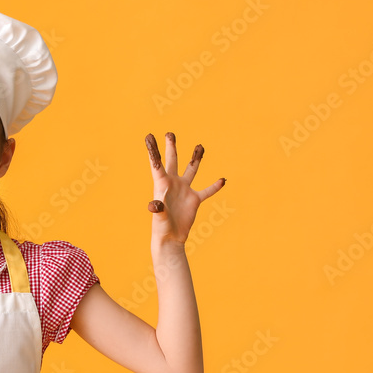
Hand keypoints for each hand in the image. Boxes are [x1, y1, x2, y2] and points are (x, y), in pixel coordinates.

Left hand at [144, 132, 225, 246]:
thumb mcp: (159, 218)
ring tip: (199, 146)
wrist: (171, 239)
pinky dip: (215, 186)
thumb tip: (154, 205)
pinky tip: (223, 180)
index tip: (149, 137)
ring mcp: (184, 190)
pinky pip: (207, 190)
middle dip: (171, 147)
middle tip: (169, 133)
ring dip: (196, 158)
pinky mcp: (194, 200)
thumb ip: (158, 210)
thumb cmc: (161, 228)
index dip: (154, 151)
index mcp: (162, 185)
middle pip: (172, 161)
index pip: (157, 164)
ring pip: (191, 170)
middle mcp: (173, 184)